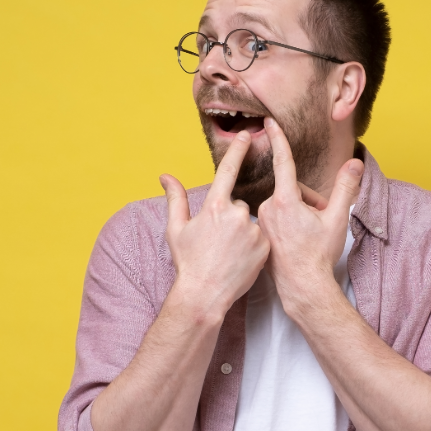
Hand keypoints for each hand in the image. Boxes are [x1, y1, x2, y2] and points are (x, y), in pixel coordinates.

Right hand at [160, 131, 269, 314]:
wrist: (205, 295)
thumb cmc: (188, 262)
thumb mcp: (176, 229)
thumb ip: (175, 199)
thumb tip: (165, 176)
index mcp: (214, 207)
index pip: (228, 170)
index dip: (238, 150)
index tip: (247, 135)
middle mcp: (236, 214)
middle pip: (237, 204)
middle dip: (229, 217)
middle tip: (218, 241)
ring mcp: (253, 230)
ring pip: (249, 221)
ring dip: (241, 231)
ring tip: (229, 253)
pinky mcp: (265, 245)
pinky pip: (260, 236)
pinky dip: (253, 243)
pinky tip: (241, 258)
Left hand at [257, 118, 363, 313]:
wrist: (302, 287)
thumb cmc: (318, 255)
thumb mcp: (337, 219)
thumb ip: (345, 188)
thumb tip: (355, 164)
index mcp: (285, 200)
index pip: (283, 162)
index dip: (278, 139)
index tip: (268, 122)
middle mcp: (268, 208)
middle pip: (292, 190)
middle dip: (309, 200)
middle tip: (320, 221)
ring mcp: (262, 222)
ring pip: (284, 204)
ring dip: (299, 212)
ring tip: (308, 235)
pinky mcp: (260, 233)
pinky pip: (276, 218)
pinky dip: (288, 223)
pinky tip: (296, 242)